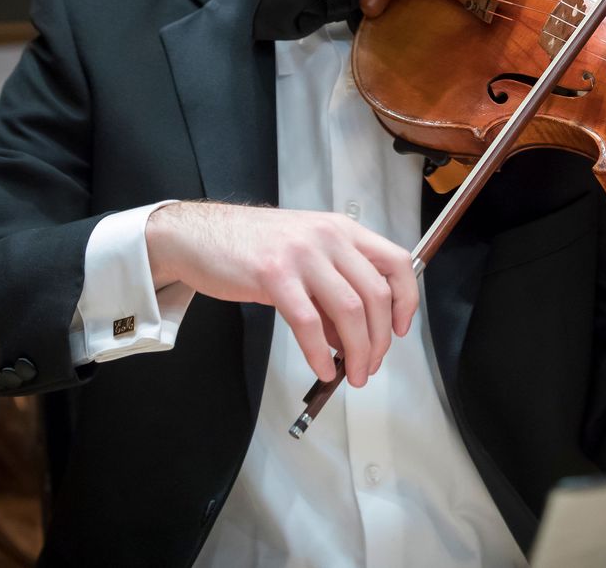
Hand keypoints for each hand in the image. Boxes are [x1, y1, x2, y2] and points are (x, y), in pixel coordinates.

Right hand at [145, 201, 417, 386]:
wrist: (199, 235)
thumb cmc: (253, 246)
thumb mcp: (305, 257)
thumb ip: (332, 290)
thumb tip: (351, 337)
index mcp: (343, 230)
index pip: (397, 262)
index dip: (407, 300)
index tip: (401, 330)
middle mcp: (329, 237)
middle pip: (375, 294)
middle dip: (379, 340)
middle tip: (370, 366)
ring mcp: (302, 254)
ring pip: (349, 311)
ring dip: (356, 351)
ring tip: (352, 375)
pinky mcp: (274, 275)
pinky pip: (308, 323)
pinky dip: (320, 353)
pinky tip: (322, 368)